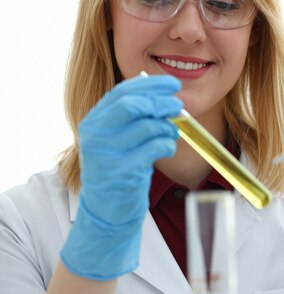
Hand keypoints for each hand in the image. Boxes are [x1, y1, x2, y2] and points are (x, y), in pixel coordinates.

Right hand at [61, 74, 182, 279]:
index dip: (151, 85)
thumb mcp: (119, 137)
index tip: (173, 84)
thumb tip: (164, 91)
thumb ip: (134, 115)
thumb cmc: (120, 167)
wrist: (107, 209)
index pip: (122, 92)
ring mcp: (107, 154)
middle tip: (178, 106)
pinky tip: (166, 149)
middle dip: (162, 102)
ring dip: (168, 127)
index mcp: (94, 121)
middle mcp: (96, 135)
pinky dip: (167, 145)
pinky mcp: (122, 172)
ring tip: (171, 133)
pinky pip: (154, 148)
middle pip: (133, 105)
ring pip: (148, 126)